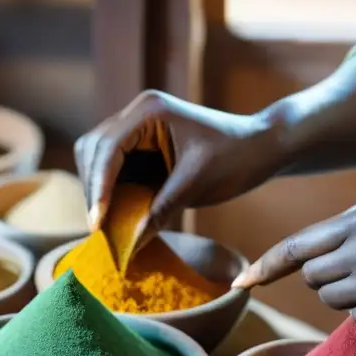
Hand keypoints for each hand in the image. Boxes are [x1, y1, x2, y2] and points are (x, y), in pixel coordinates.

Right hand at [75, 91, 279, 230]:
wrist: (263, 147)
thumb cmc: (237, 159)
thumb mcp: (197, 185)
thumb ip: (160, 211)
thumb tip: (129, 245)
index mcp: (150, 111)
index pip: (108, 149)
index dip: (98, 187)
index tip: (97, 222)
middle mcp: (138, 113)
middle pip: (93, 149)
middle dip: (93, 188)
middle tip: (99, 228)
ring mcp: (139, 126)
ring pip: (98, 156)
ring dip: (98, 188)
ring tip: (106, 224)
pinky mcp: (144, 143)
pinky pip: (115, 165)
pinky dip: (112, 188)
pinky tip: (117, 214)